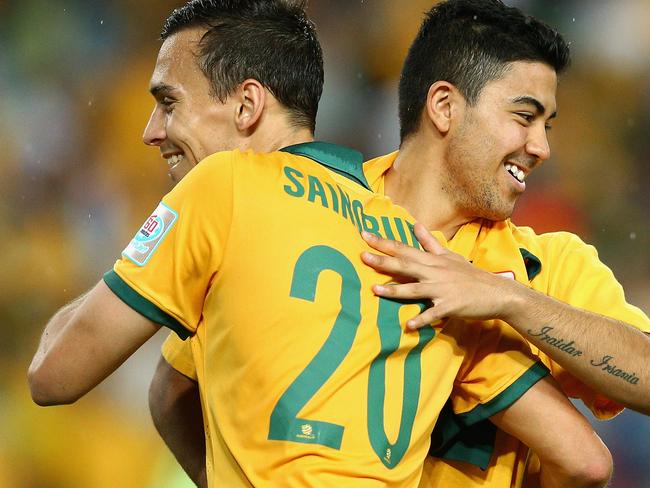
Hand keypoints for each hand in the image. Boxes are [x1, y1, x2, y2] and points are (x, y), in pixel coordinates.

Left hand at [360, 223, 518, 328]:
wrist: (496, 292)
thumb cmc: (470, 274)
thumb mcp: (449, 255)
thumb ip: (429, 242)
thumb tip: (415, 225)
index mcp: (432, 260)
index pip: (403, 249)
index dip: (383, 242)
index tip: (364, 235)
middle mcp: (435, 272)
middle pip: (405, 265)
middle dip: (382, 261)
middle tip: (362, 256)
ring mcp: (442, 289)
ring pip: (415, 289)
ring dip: (395, 291)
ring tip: (375, 290)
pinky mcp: (451, 306)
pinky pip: (434, 313)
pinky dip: (422, 319)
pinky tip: (409, 325)